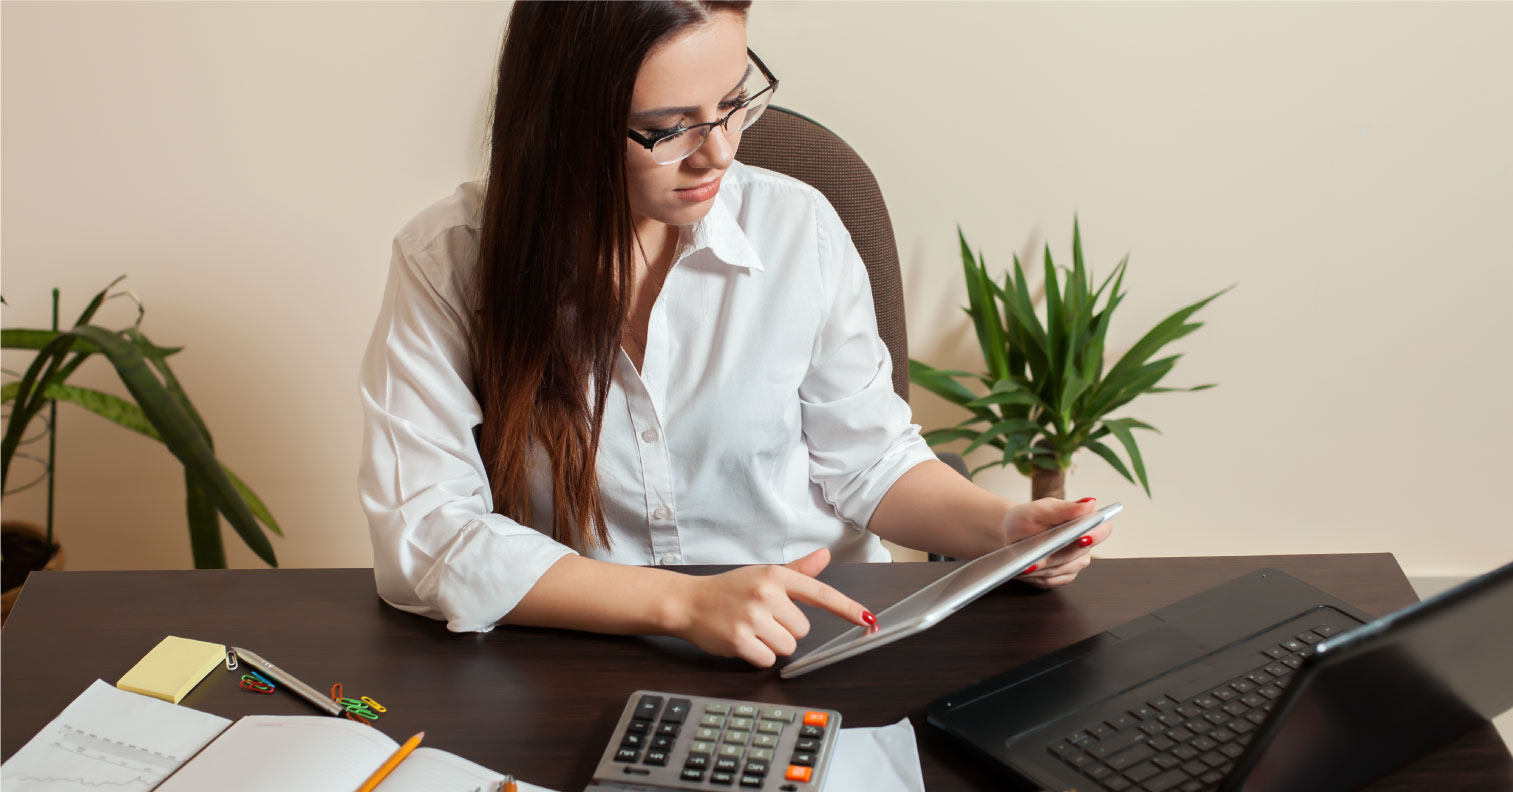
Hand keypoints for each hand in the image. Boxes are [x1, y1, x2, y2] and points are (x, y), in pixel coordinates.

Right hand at [665, 548, 872, 667]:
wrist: (687, 602)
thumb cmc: (728, 590)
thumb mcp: (763, 574)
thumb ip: (797, 570)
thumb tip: (824, 556)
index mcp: (776, 575)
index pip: (820, 593)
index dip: (847, 608)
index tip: (868, 619)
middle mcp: (766, 594)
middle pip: (803, 630)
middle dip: (785, 630)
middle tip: (762, 619)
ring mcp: (752, 617)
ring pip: (787, 647)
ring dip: (772, 645)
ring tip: (751, 629)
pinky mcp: (740, 640)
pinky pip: (768, 659)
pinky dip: (757, 656)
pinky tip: (743, 641)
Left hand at [1004, 497, 1113, 588]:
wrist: (1009, 535)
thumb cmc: (1025, 519)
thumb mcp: (1039, 509)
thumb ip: (1064, 508)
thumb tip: (1090, 503)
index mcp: (1083, 522)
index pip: (1103, 529)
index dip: (1096, 535)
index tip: (1081, 537)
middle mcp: (1082, 544)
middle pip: (1080, 554)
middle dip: (1058, 554)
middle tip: (1040, 554)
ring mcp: (1073, 563)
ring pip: (1065, 569)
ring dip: (1045, 566)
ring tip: (1028, 563)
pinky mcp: (1061, 577)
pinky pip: (1053, 580)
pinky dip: (1038, 576)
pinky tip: (1026, 570)